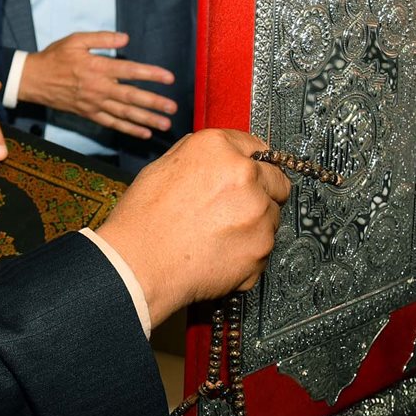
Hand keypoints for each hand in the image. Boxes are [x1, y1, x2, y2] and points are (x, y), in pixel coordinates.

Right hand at [19, 32, 177, 138]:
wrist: (33, 80)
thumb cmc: (55, 57)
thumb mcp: (76, 40)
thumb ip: (102, 38)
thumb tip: (126, 38)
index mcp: (97, 67)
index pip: (130, 71)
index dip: (151, 74)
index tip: (169, 78)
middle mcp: (98, 88)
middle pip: (131, 96)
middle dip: (154, 102)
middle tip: (173, 107)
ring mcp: (94, 103)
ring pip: (124, 113)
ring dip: (146, 119)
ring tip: (164, 124)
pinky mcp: (89, 114)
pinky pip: (112, 124)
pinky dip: (128, 129)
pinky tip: (143, 133)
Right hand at [96, 129, 290, 323]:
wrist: (138, 266)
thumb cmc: (144, 220)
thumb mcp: (163, 167)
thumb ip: (201, 156)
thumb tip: (221, 156)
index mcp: (218, 148)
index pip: (257, 148)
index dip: (254, 163)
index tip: (255, 173)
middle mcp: (244, 175)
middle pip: (277, 181)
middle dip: (263, 192)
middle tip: (237, 207)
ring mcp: (257, 213)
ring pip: (272, 216)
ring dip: (255, 223)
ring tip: (220, 233)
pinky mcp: (261, 249)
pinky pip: (264, 246)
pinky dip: (249, 250)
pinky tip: (221, 252)